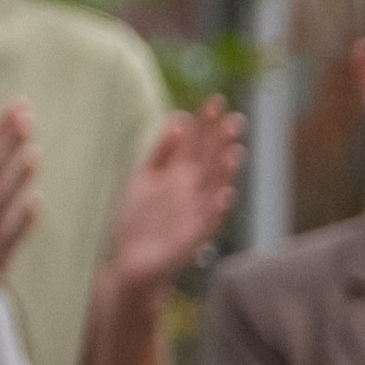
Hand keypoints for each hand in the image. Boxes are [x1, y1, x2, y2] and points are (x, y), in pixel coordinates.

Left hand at [99, 103, 246, 308]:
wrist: (130, 263)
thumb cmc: (138, 222)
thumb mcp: (144, 179)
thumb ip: (162, 151)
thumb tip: (179, 118)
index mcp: (179, 175)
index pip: (197, 143)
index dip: (206, 123)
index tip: (216, 100)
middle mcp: (192, 192)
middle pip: (209, 162)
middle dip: (221, 143)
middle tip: (235, 120)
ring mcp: (194, 214)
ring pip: (213, 189)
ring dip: (225, 173)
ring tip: (235, 153)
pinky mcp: (192, 238)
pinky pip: (208, 221)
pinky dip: (217, 209)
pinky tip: (226, 195)